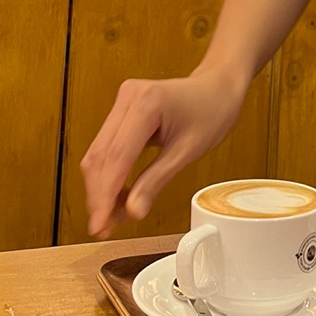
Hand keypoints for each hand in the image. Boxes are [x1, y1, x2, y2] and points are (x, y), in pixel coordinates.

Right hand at [81, 68, 245, 237]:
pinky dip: (109, 174)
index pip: (115, 157)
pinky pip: (107, 146)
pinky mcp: (121, 110)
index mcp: (146, 103)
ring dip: (101, 187)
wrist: (217, 88)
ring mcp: (122, 101)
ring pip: (98, 153)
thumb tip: (133, 210)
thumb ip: (156, 180)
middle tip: (103, 227)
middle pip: (100, 156)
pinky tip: (117, 196)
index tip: (99, 223)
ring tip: (111, 217)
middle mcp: (128, 97)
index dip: (104, 195)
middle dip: (99, 195)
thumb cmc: (211, 110)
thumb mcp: (187, 151)